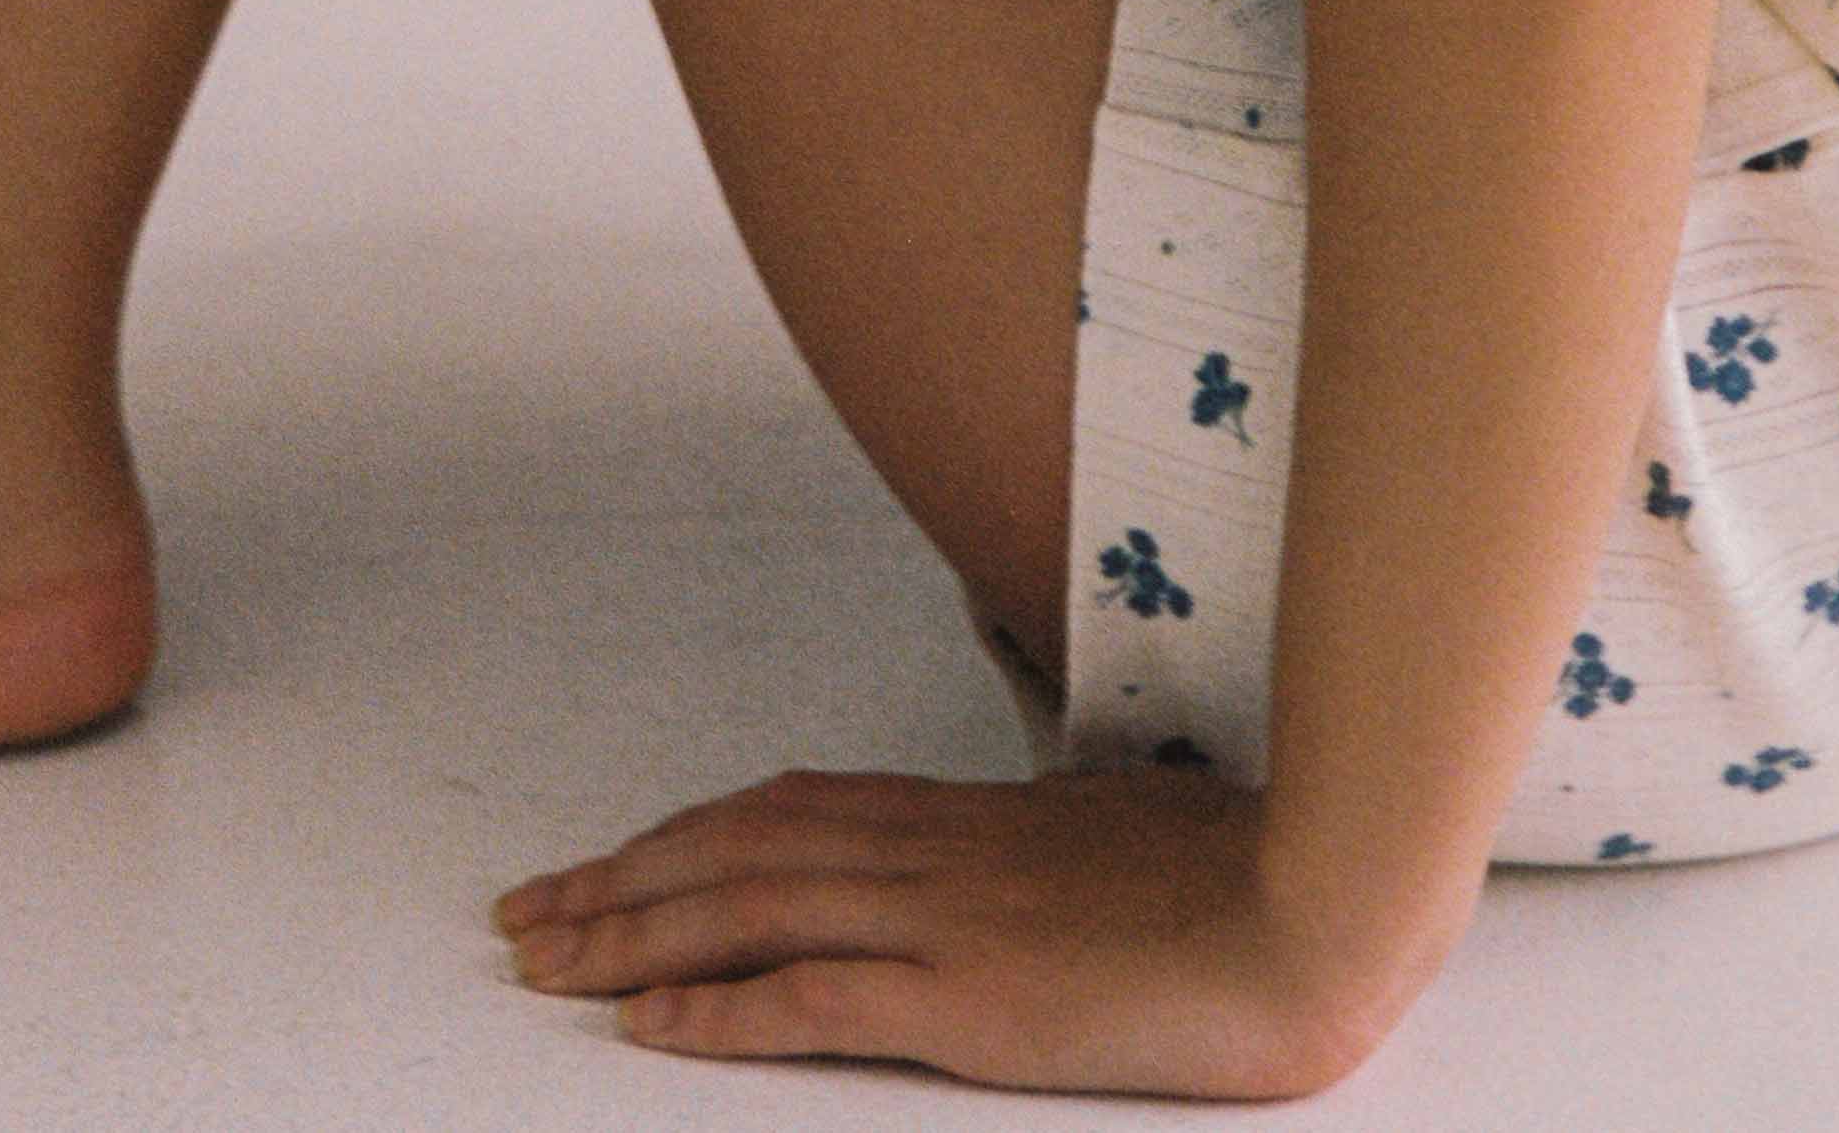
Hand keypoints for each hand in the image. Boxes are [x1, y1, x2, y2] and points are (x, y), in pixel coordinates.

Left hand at [494, 755, 1425, 1098]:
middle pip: (732, 856)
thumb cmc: (1234, 866)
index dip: (681, 837)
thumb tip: (1015, 843)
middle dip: (617, 886)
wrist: (1313, 899)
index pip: (781, 814)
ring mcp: (945, 920)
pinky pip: (815, 999)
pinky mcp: (971, 999)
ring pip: (746, 913)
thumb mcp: (1113, 829)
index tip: (606, 862)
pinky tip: (651, 1024)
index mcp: (962, 818)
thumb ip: (1038, 842)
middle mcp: (930, 853)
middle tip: (525, 914)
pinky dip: (718, 1011)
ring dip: (632, 939)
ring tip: (548, 962)